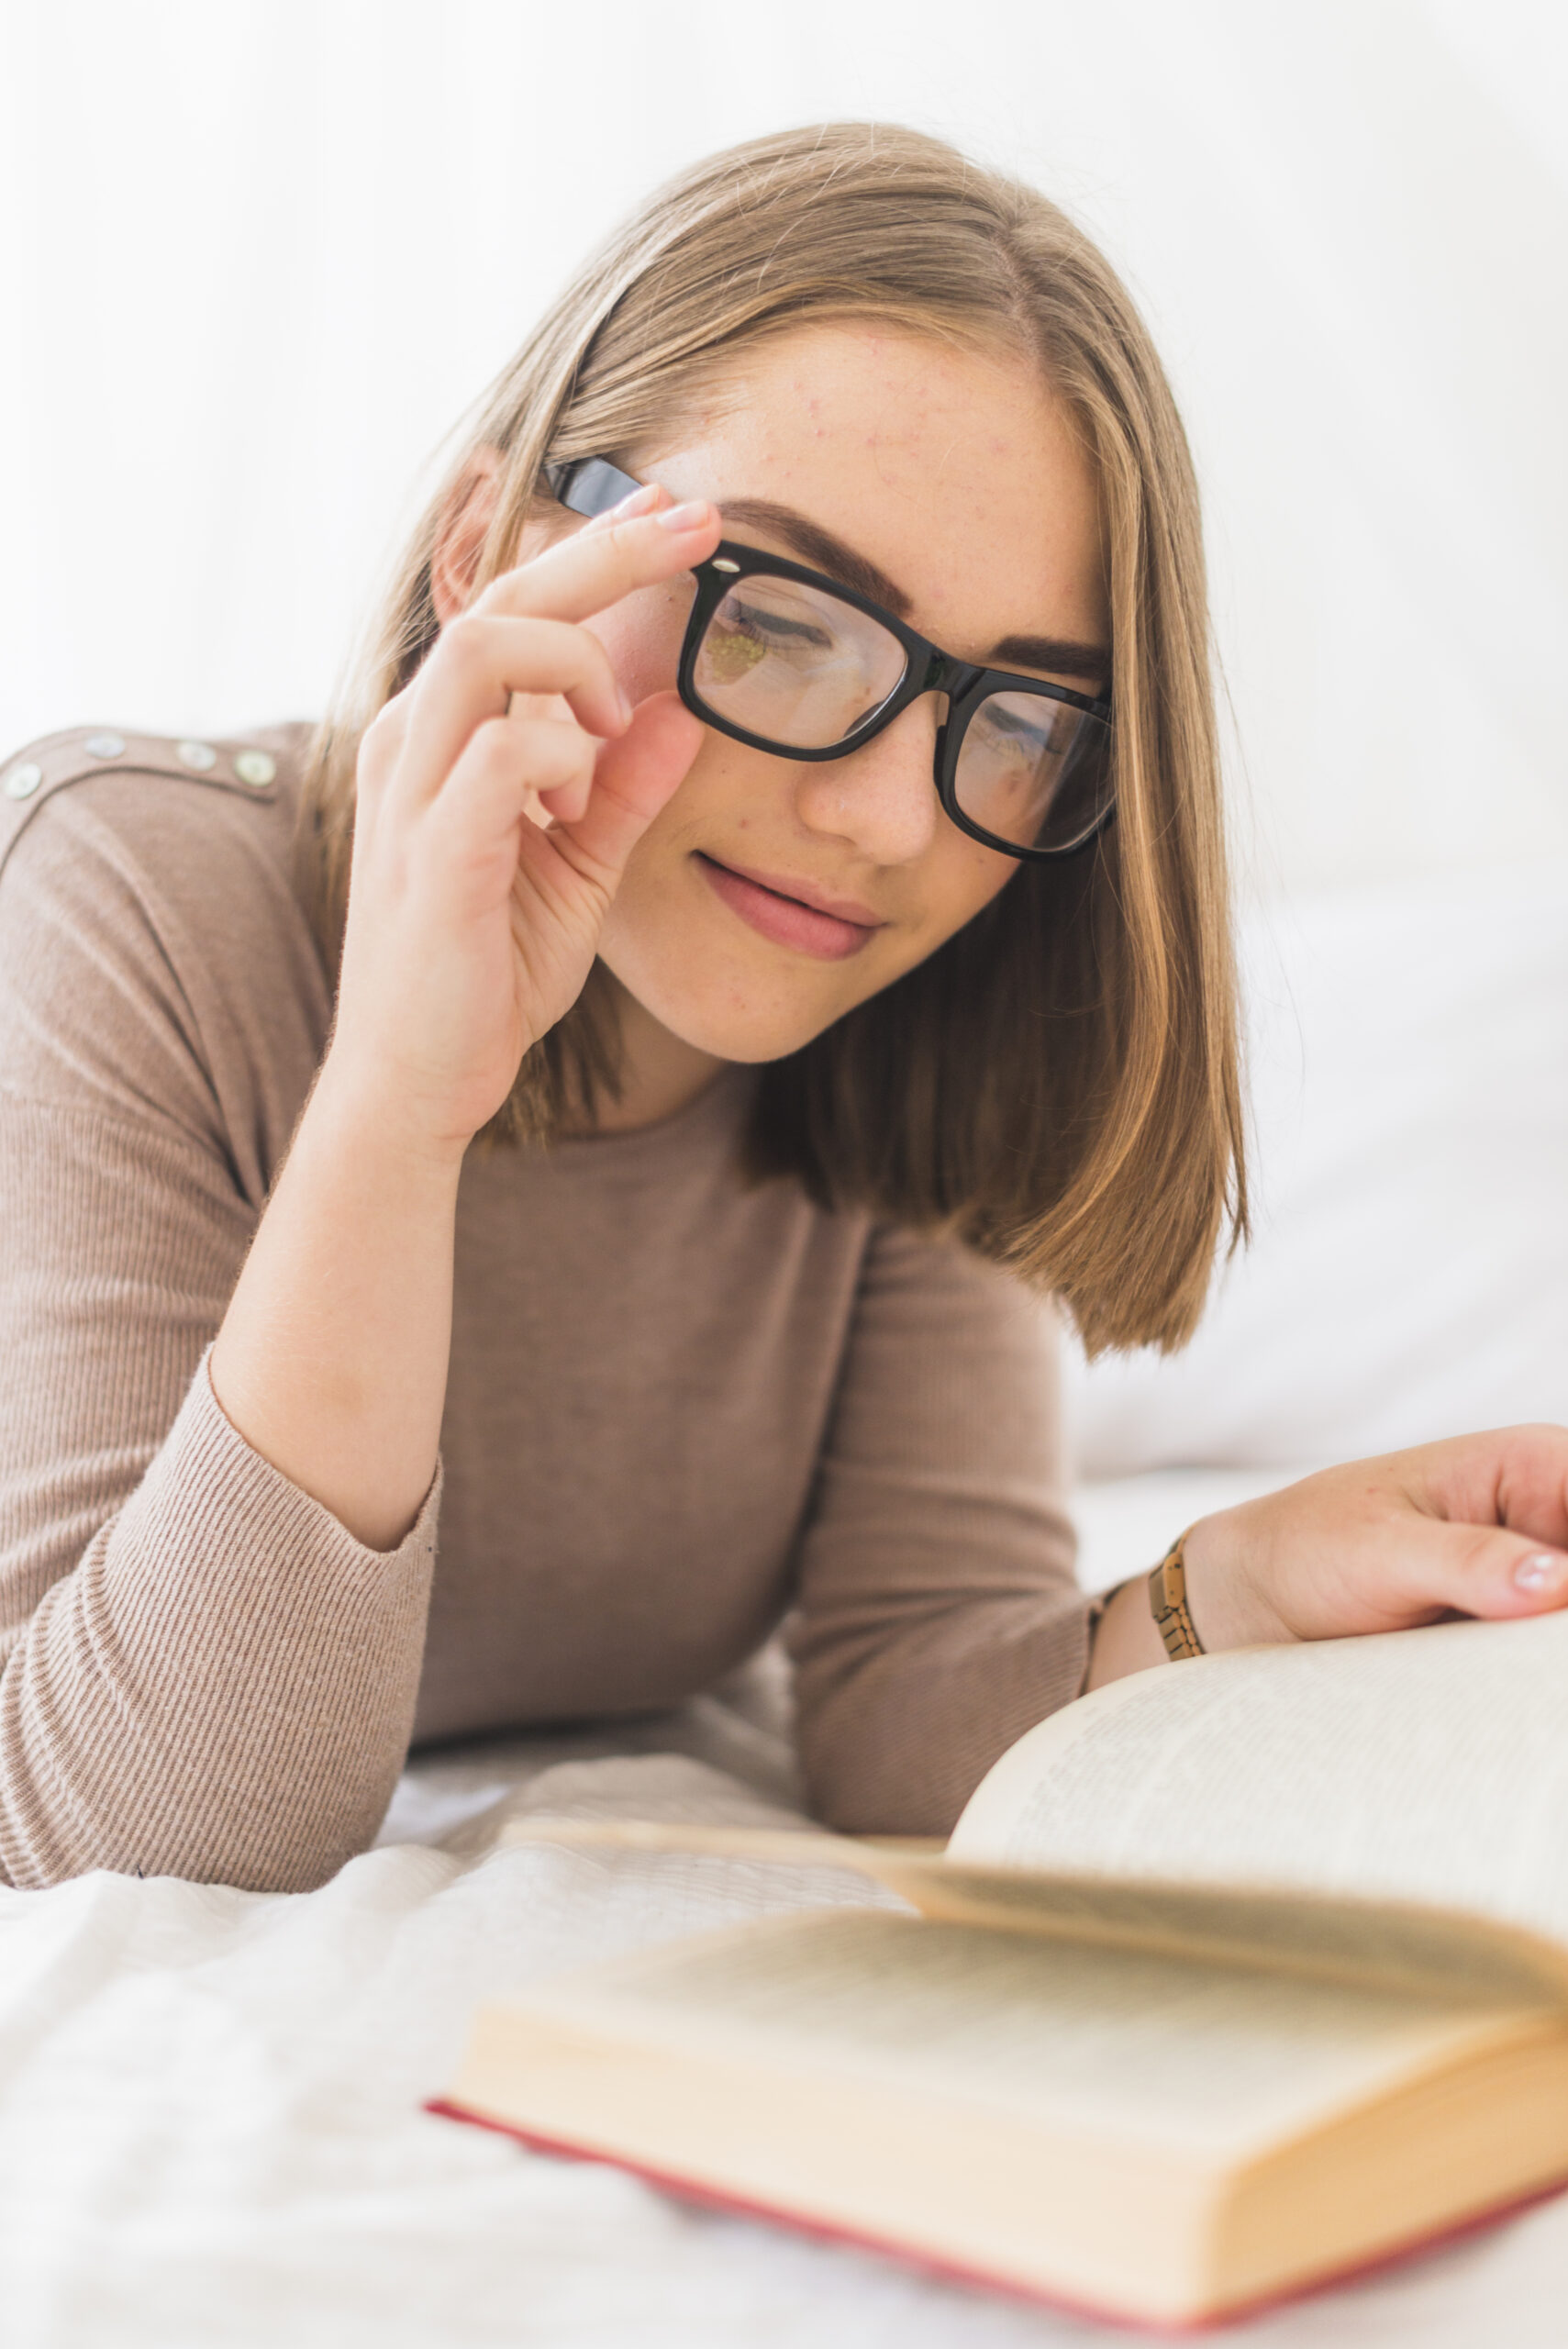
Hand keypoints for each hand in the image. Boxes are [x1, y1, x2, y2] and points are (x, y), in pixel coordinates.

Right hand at [327, 487, 721, 1152]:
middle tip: (701, 524)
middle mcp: (412, 740)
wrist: (420, 1080)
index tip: (683, 516)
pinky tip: (578, 806)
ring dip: (575, 664)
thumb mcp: (579, 870)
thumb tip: (685, 713)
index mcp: (441, 734)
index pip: (515, 607)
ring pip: (485, 647)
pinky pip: (504, 757)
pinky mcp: (435, 850)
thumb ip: (626, 790)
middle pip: (502, 597)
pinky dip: (565, 760)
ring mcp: (412, 790)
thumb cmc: (487, 973)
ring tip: (615, 725)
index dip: (599, 550)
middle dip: (610, 550)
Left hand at [1182, 1425, 1567, 1649]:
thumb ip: (1468, 1561)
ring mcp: (1544, 1585)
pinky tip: (1521, 1702)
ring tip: (1497, 1671)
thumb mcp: (1380, 1549)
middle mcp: (1553, 1520)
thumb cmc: (1309, 1546)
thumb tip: (1558, 1581)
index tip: (1547, 1603)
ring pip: (1563, 1635)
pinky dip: (1538, 1683)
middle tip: (1523, 1659)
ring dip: (1546, 1660)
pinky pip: (1547, 1665)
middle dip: (1554, 1633)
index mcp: (1533, 1465)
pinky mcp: (1521, 1637)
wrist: (1259, 1600)